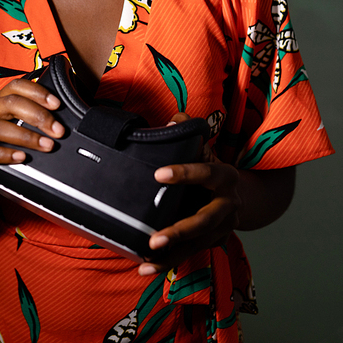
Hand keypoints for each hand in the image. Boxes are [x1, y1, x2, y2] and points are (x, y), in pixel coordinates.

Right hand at [0, 77, 64, 194]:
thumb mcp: (16, 127)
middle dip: (37, 116)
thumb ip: (32, 119)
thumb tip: (61, 119)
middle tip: (57, 130)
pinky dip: (4, 154)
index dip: (37, 92)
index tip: (57, 104)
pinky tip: (21, 158)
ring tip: (46, 145)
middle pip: (9, 104)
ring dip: (25, 136)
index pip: (16, 86)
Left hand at [138, 113, 240, 275]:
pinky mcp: (212, 243)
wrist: (240, 197)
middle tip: (154, 236)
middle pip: (205, 221)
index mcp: (226, 177)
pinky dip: (168, 262)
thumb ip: (189, 132)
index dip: (185, 173)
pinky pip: (189, 255)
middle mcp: (228, 206)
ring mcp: (222, 229)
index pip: (207, 173)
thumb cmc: (212, 168)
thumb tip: (174, 121)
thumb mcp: (205, 147)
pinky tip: (145, 266)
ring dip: (172, 252)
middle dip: (180, 230)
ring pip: (197, 244)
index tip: (158, 174)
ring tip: (148, 254)